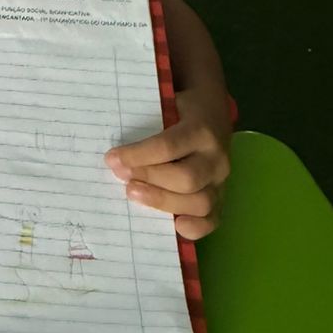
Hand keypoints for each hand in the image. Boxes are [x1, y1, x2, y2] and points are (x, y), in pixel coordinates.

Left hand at [104, 88, 231, 239]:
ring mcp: (221, 181)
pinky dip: (195, 228)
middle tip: (121, 177)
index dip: (138, 155)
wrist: (212, 112)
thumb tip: (115, 150)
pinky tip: (175, 226)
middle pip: (186, 178)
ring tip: (134, 194)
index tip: (112, 159)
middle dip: (149, 179)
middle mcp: (216, 158)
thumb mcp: (166, 104)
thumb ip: (147, 123)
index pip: (168, 147)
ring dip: (163, 202)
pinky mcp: (221, 198)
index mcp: (201, 130)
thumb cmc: (180, 109)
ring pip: (200, 202)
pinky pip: (213, 220)